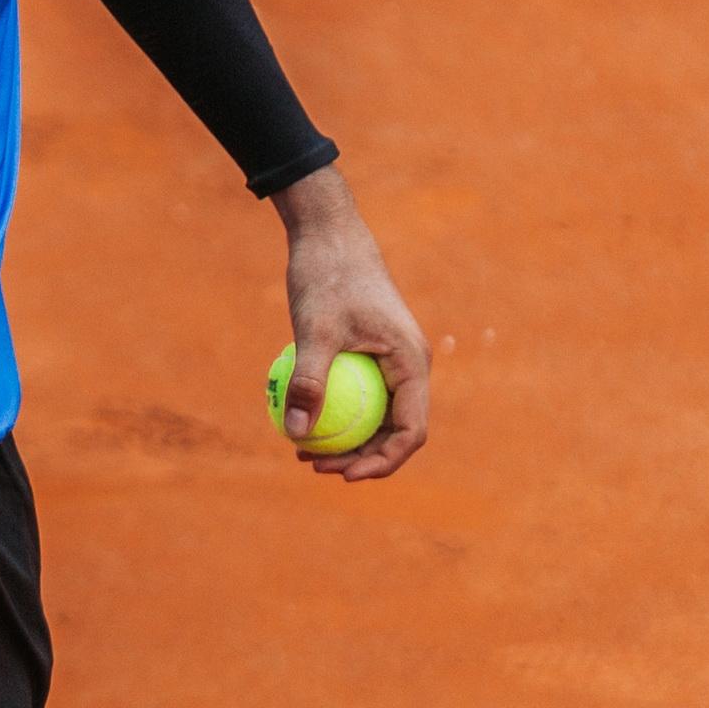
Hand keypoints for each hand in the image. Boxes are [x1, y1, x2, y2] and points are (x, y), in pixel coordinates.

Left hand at [272, 166, 429, 481]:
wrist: (329, 233)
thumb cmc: (327, 275)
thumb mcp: (314, 328)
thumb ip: (309, 380)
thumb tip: (296, 434)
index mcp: (412, 363)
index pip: (411, 431)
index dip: (381, 461)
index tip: (343, 474)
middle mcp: (408, 366)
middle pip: (393, 430)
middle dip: (358, 455)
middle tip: (312, 465)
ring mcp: (390, 360)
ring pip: (375, 414)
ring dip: (346, 437)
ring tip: (301, 450)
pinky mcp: (369, 352)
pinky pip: (358, 394)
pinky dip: (336, 410)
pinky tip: (298, 419)